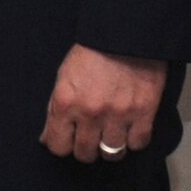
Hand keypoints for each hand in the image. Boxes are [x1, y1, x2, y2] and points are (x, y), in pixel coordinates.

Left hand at [39, 43, 166, 162]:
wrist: (124, 36)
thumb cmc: (92, 53)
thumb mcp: (63, 77)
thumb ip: (55, 108)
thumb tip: (47, 137)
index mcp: (66, 102)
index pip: (58, 145)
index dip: (61, 145)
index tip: (66, 141)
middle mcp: (90, 113)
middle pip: (85, 154)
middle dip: (84, 149)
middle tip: (88, 137)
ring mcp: (118, 116)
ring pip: (112, 154)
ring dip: (109, 148)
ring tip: (109, 135)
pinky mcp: (144, 114)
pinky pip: (137, 144)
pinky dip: (133, 140)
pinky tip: (128, 129)